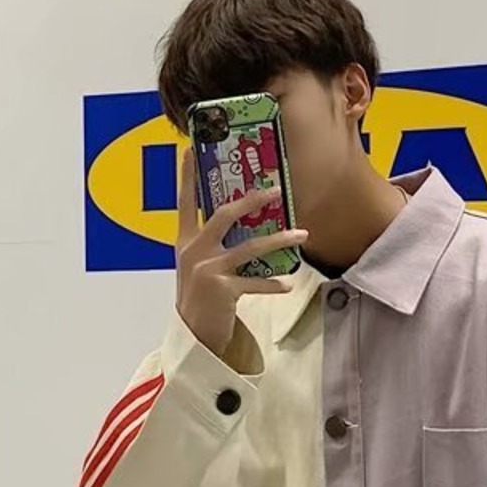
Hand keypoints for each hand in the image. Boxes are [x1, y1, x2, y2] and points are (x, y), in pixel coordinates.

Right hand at [175, 148, 307, 360]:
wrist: (193, 336)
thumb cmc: (200, 298)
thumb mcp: (198, 267)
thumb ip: (211, 244)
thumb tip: (242, 221)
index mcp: (184, 242)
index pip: (185, 202)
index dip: (186, 176)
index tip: (189, 149)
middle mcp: (194, 252)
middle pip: (223, 215)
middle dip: (251, 200)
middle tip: (275, 190)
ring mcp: (207, 270)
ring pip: (249, 247)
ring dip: (278, 240)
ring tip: (301, 235)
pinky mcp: (222, 290)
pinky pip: (255, 282)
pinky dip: (273, 284)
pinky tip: (288, 284)